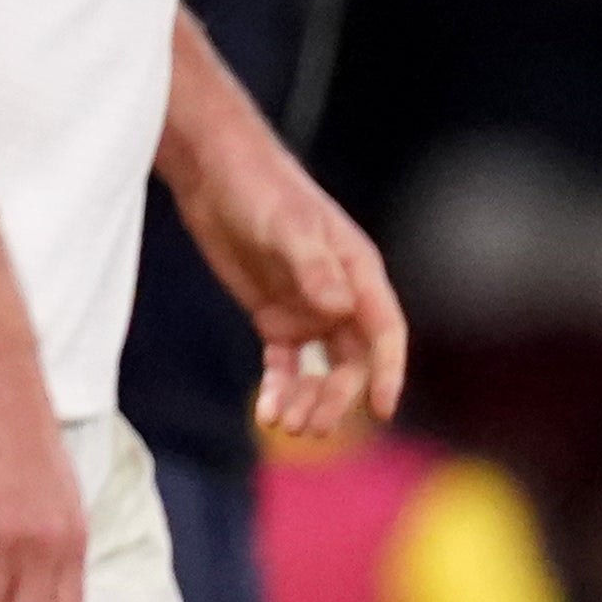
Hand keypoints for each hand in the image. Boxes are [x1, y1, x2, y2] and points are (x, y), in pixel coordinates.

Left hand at [174, 128, 407, 440]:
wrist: (214, 175)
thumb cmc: (261, 189)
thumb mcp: (287, 226)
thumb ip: (313, 268)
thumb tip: (340, 310)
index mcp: (358, 273)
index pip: (384, 332)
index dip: (387, 372)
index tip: (381, 409)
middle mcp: (340, 296)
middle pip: (352, 362)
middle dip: (335, 398)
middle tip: (310, 426)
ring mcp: (307, 309)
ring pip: (321, 370)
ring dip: (308, 399)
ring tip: (283, 423)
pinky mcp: (274, 316)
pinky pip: (285, 364)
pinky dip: (278, 388)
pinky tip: (265, 410)